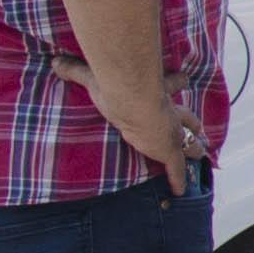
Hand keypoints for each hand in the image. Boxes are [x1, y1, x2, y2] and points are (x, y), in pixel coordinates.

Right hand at [86, 67, 195, 193]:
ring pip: (189, 142)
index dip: (177, 82)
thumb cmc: (116, 85)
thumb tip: (54, 62)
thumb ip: (76, 70)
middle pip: (186, 117)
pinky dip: (178, 179)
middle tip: (199, 127)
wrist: (132, 98)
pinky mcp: (169, 150)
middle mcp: (167, 113)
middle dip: (192, 122)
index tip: (184, 78)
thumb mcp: (94, 77)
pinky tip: (179, 190)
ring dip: (193, 149)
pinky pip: (176, 168)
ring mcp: (170, 133)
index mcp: (155, 93)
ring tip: (198, 154)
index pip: (170, 84)